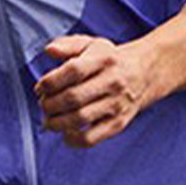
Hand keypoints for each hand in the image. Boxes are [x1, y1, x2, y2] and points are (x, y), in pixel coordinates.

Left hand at [32, 33, 161, 147]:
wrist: (144, 73)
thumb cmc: (110, 60)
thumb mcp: (91, 44)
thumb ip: (67, 45)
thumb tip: (49, 51)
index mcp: (104, 59)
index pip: (73, 71)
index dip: (51, 82)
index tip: (40, 88)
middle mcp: (113, 82)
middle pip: (73, 97)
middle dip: (50, 104)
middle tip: (43, 104)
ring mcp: (116, 104)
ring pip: (80, 118)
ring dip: (57, 123)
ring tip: (49, 120)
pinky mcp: (118, 123)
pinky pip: (91, 138)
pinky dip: (73, 139)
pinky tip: (65, 133)